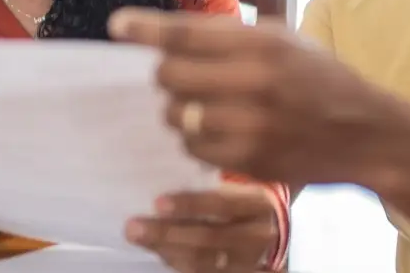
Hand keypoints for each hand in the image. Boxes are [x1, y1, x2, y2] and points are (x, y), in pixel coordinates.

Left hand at [108, 8, 405, 187]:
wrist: (367, 133)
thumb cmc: (319, 79)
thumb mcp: (284, 40)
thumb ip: (230, 35)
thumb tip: (167, 32)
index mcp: (263, 43)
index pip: (186, 32)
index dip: (145, 29)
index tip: (117, 26)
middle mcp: (255, 81)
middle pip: (170, 75)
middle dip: (164, 74)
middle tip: (176, 75)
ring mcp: (252, 124)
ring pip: (177, 115)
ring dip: (178, 109)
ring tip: (202, 104)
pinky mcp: (250, 159)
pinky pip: (193, 148)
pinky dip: (195, 139)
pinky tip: (216, 130)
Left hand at [126, 182, 278, 272]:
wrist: (276, 222)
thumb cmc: (250, 190)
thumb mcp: (244, 177)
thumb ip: (217, 171)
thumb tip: (171, 147)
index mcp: (259, 203)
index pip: (223, 206)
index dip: (190, 205)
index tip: (158, 202)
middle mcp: (258, 234)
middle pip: (209, 238)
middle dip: (167, 233)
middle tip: (133, 226)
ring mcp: (250, 260)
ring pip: (205, 261)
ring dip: (166, 250)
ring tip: (137, 237)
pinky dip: (177, 262)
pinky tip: (158, 252)